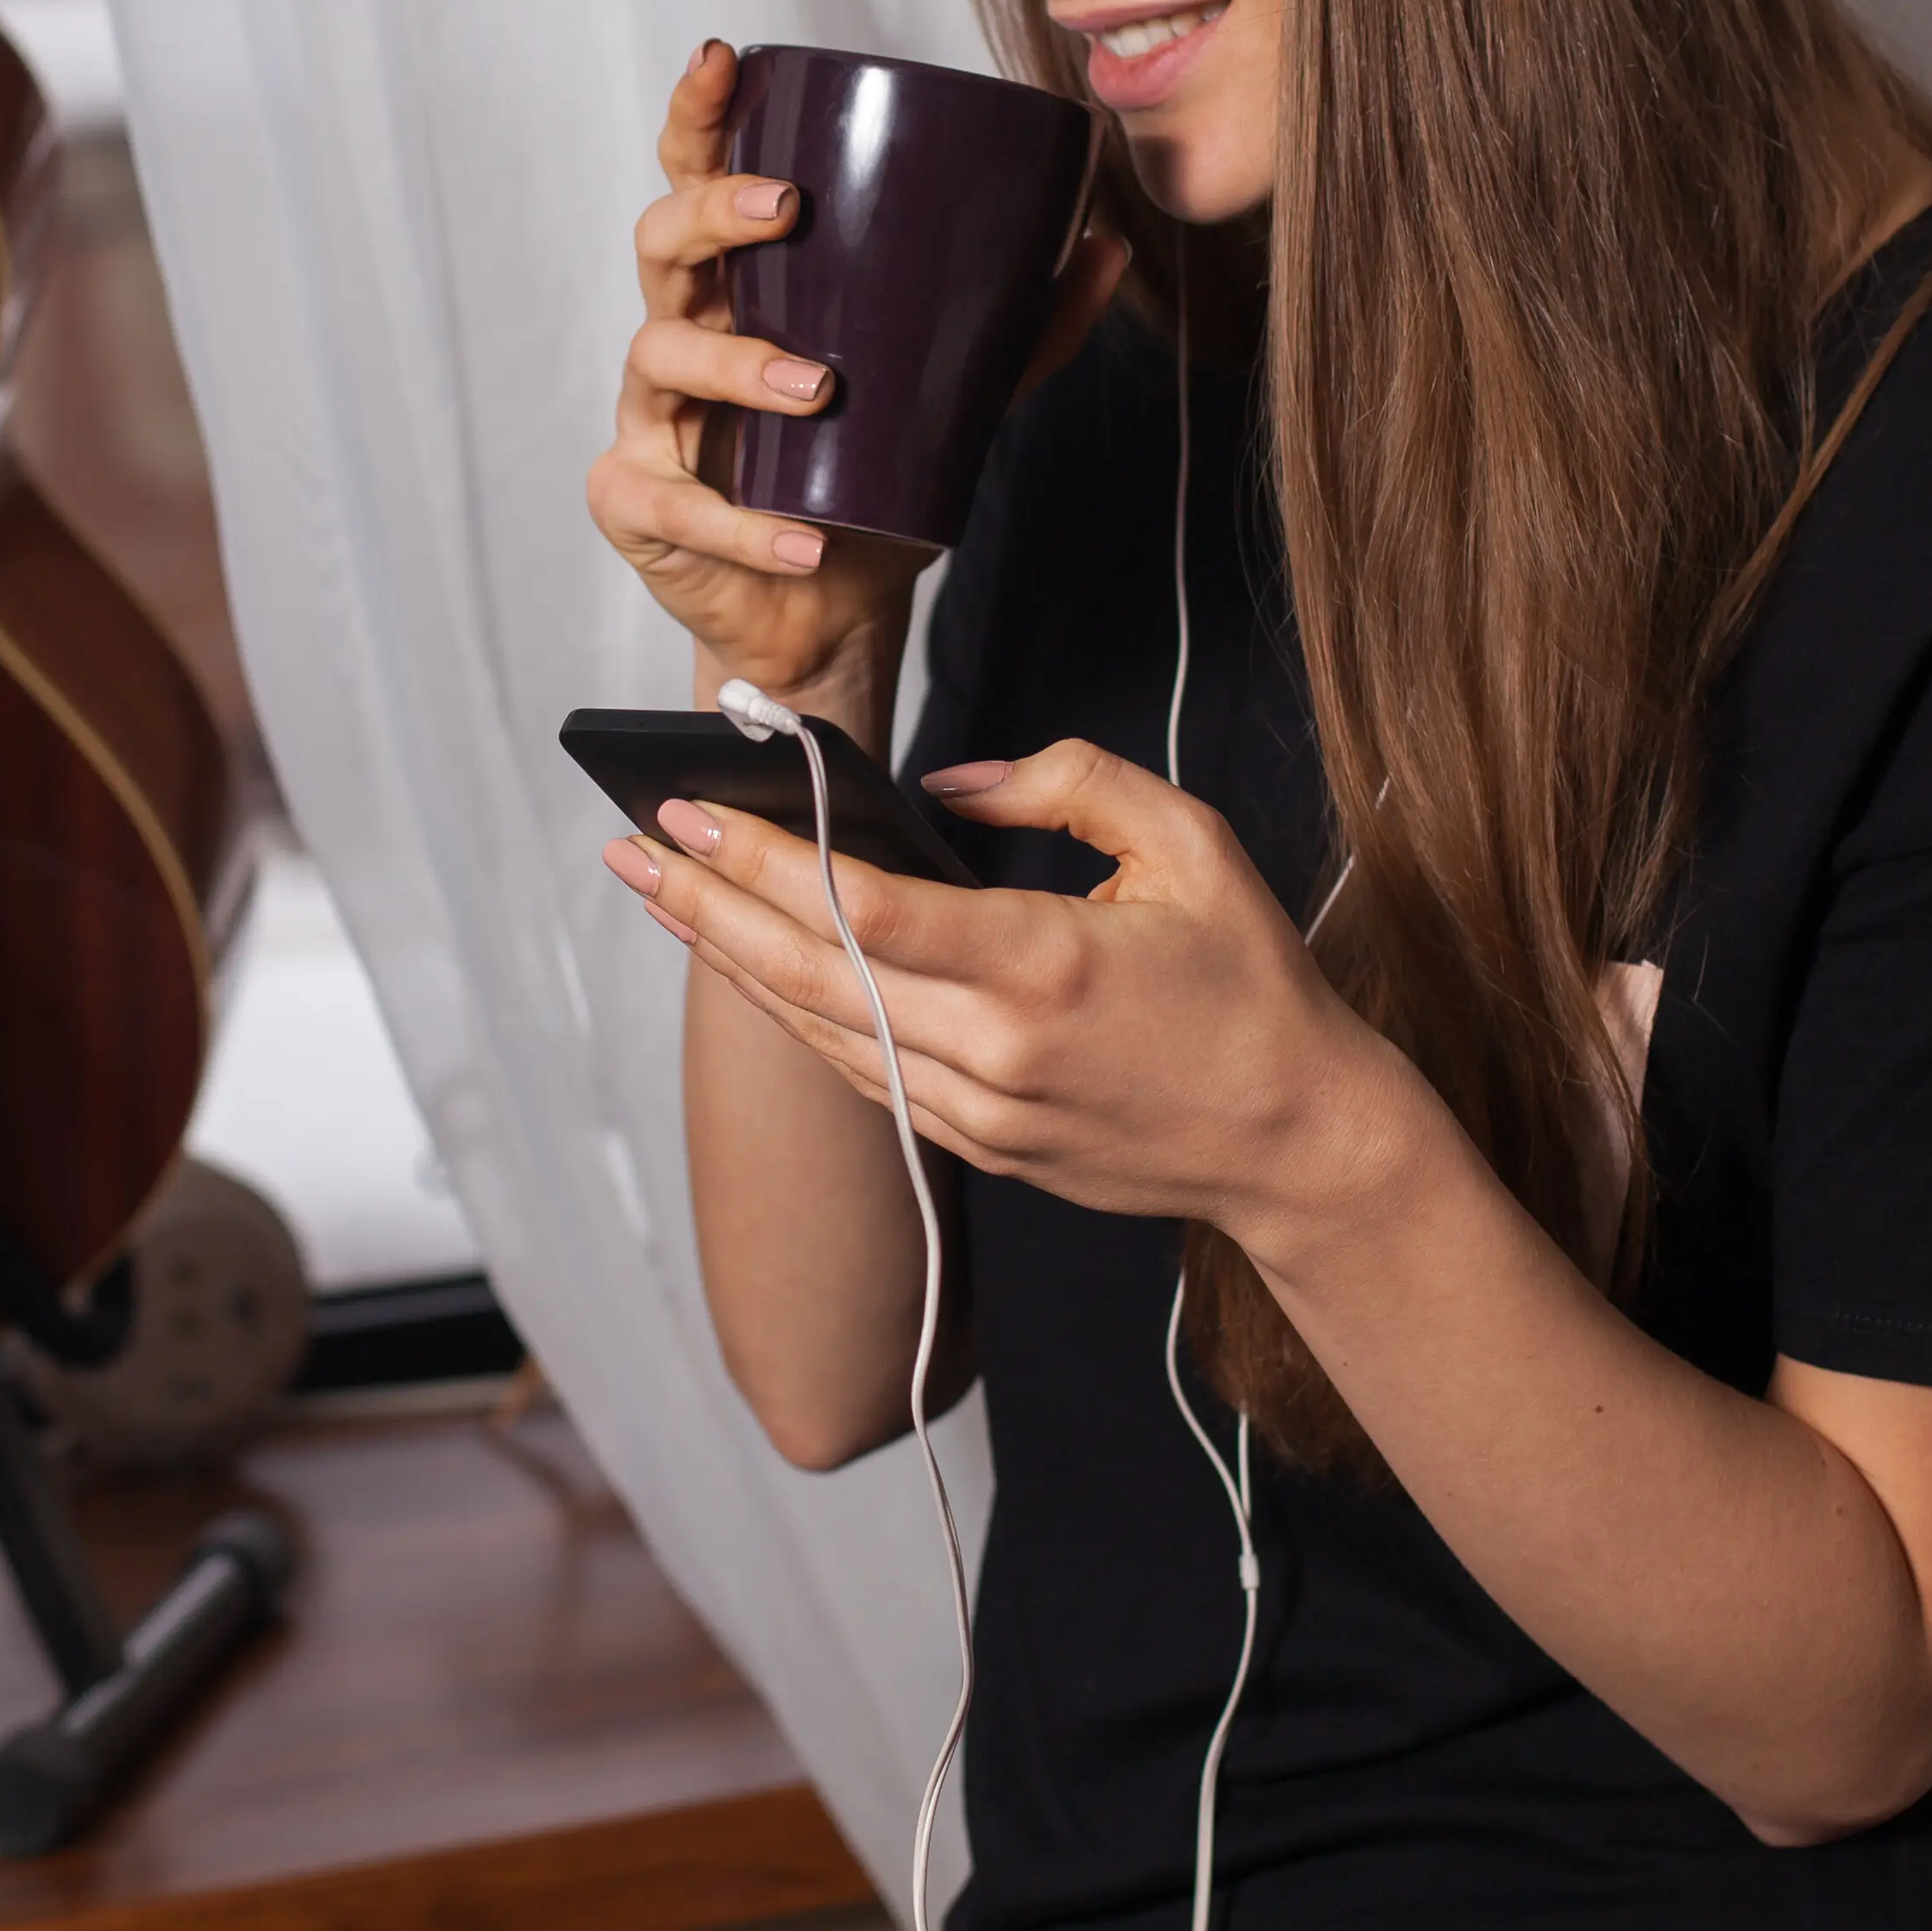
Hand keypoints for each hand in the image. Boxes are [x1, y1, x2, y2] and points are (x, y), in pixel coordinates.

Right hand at [586, 42, 1126, 728]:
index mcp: (741, 284)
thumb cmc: (865, 475)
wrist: (824, 607)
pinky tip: (799, 539)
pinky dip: (739, 523)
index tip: (722, 58)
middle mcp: (682, 331)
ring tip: (818, 388)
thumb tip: (1105, 246)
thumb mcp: (950, 394)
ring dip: (740, 366)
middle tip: (784, 212)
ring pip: (662, 357)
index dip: (699, 114)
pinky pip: (671, 502)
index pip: (699, 175)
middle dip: (713, 214)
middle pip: (661, 241)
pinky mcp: (635, 503)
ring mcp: (651, 418)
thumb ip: (1019, 327)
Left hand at [606, 734, 1411, 1258]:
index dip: (768, 860)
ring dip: (733, 963)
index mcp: (1047, 966)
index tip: (694, 809)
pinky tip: (749, 969)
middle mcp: (998, 1051)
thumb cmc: (1253, 982)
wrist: (1299, 1143)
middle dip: (709, 906)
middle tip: (632, 848)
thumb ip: (1070, 783)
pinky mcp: (982, 1147)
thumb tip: (949, 785)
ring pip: (822, 1034)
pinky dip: (795, 1018)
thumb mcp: (1191, 842)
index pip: (868, 913)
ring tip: (662, 896)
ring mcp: (983, 1112)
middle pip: (815, 975)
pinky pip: (862, 1076)